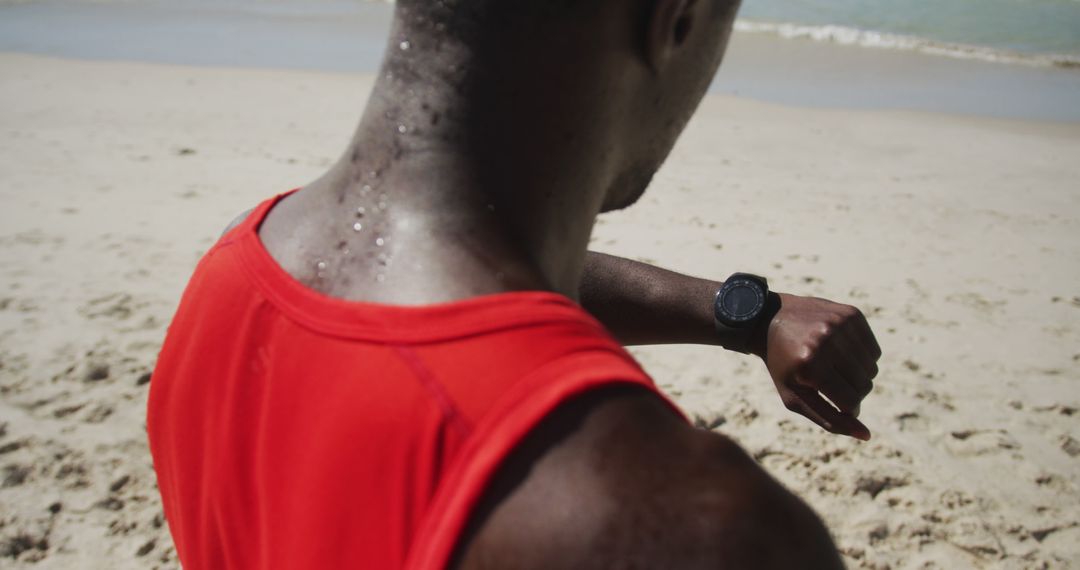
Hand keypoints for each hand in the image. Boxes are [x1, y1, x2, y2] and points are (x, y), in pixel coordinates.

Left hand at [757, 293, 880, 440]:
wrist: (770, 320)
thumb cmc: (783, 365)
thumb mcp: (796, 397)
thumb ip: (829, 420)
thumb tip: (866, 436)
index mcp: (810, 365)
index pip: (850, 402)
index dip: (846, 409)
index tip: (835, 403)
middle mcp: (826, 341)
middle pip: (864, 385)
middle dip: (853, 392)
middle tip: (832, 384)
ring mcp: (840, 325)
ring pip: (872, 368)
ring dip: (858, 375)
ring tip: (835, 369)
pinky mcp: (851, 314)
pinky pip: (874, 350)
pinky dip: (863, 358)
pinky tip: (842, 353)